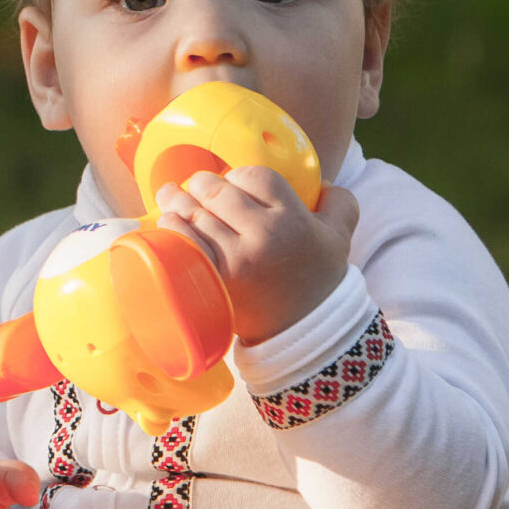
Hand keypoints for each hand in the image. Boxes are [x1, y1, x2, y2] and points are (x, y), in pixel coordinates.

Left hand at [153, 169, 360, 344]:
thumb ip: (339, 202)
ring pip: (194, 215)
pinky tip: (169, 222)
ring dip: (176, 202)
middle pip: (217, 192)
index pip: (254, 176)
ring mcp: (235, 260)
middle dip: (200, 183)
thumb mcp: (340, 237)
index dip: (238, 175)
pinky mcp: (213, 281)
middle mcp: (263, 236)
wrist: (303, 334)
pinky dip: (171, 229)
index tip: (231, 181)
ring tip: (170, 196)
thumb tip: (319, 181)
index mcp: (293, 220)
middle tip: (194, 185)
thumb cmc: (317, 281)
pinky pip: (182, 243)